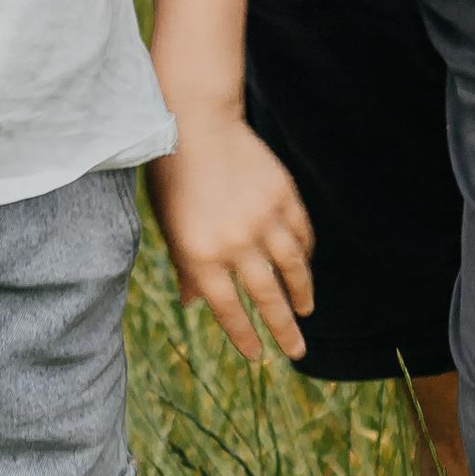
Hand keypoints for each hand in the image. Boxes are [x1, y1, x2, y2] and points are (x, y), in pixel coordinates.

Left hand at [146, 111, 314, 365]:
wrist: (195, 119)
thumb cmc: (172, 174)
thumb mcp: (168, 225)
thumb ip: (184, 266)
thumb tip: (191, 304)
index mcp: (199, 255)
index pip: (228, 310)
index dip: (244, 337)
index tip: (256, 356)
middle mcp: (234, 242)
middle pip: (266, 298)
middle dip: (283, 330)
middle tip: (296, 352)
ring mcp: (261, 218)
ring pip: (292, 269)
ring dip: (302, 294)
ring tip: (306, 311)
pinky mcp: (282, 195)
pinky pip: (301, 234)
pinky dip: (305, 254)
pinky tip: (304, 265)